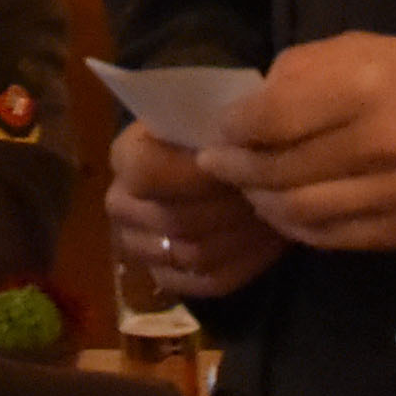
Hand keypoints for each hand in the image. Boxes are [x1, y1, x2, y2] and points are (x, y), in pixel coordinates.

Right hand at [107, 120, 287, 298]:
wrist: (220, 163)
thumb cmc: (219, 134)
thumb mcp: (215, 113)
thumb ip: (213, 126)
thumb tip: (232, 144)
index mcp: (126, 156)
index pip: (146, 173)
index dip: (195, 175)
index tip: (239, 168)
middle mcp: (121, 204)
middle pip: (175, 220)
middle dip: (228, 208)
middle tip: (269, 195)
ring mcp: (139, 246)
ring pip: (193, 254)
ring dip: (241, 236)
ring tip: (275, 215)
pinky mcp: (165, 277)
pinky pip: (206, 282)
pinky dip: (243, 264)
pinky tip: (268, 243)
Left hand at [200, 33, 395, 252]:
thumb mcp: (364, 48)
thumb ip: (302, 72)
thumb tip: (246, 110)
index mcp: (366, 86)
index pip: (270, 119)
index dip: (232, 130)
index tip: (218, 131)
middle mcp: (381, 143)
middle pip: (278, 171)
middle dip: (236, 170)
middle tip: (219, 164)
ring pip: (298, 214)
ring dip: (262, 203)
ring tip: (249, 189)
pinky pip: (331, 238)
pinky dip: (297, 227)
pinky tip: (287, 210)